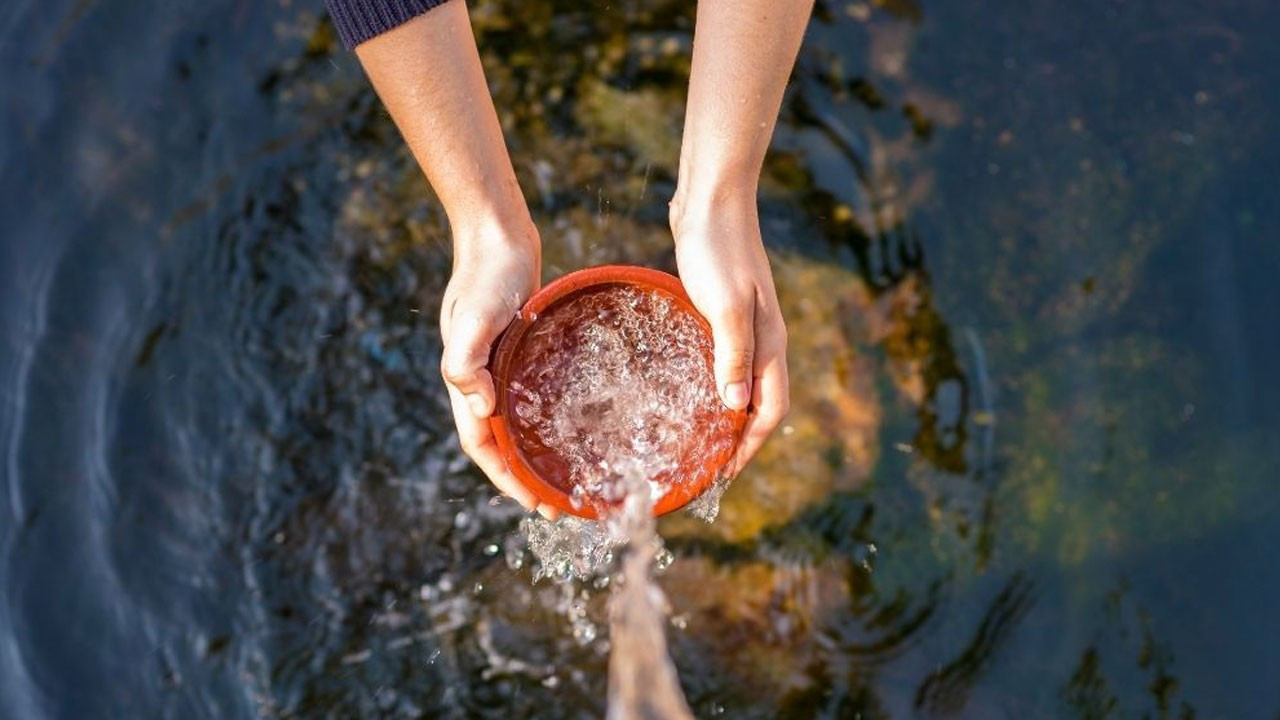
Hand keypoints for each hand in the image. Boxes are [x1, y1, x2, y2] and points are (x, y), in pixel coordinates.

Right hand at [439, 218, 557, 518]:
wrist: (497, 236)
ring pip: (517, 423)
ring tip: (567, 476)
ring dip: (536, 453)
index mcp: (467, 380)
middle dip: (525, 478)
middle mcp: (482, 380)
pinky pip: (532, 396)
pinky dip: (547, 419)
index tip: (535, 504)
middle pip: (501, 443)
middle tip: (560, 505)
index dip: (506, 478)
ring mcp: (501, 366)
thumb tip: (480, 408)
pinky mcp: (520, 352)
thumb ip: (466, 361)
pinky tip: (574, 425)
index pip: (483, 445)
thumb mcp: (473, 317)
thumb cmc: (486, 274)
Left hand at [671, 194, 789, 475]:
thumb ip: (732, 355)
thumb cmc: (717, 250)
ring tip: (697, 440)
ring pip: (742, 384)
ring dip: (725, 415)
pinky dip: (712, 385)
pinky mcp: (723, 312)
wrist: (712, 200)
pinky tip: (685, 389)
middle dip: (739, 440)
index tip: (724, 475)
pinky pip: (724, 362)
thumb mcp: (724, 305)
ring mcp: (745, 326)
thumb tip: (735, 408)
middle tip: (707, 468)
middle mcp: (763, 340)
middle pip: (760, 404)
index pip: (770, 411)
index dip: (750, 446)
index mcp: (769, 344)